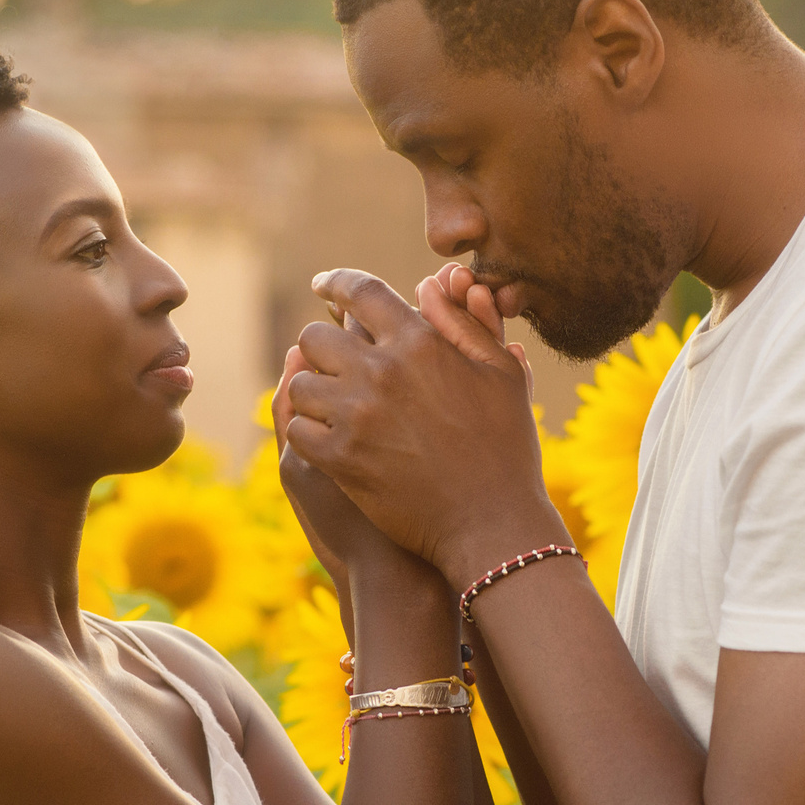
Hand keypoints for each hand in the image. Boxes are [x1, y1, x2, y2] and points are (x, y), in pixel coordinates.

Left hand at [283, 269, 561, 586]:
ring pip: (300, 383)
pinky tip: (326, 438)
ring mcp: (357, 416)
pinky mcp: (341, 459)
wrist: (493, 522)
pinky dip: (307, 431)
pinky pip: (298, 429)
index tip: (323, 284)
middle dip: (322, 346)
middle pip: (315, 336)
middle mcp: (382, 371)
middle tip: (334, 363)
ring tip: (332, 405)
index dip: (336, 282)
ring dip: (313, 392)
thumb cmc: (506, 446)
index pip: (361, 292)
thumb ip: (464, 324)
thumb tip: (429, 284)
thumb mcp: (501, 375)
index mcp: (420, 342)